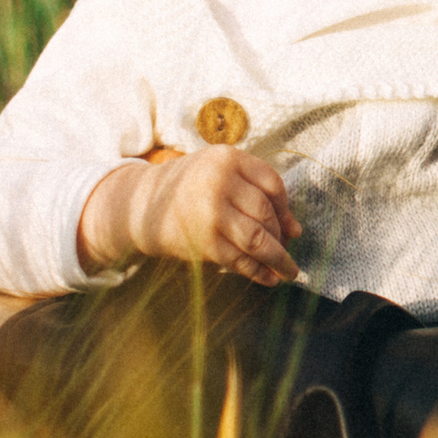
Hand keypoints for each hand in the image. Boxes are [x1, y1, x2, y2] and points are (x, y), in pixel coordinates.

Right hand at [76, 146, 302, 284]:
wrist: (142, 206)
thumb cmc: (192, 187)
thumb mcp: (221, 173)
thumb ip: (256, 191)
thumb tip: (295, 231)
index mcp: (227, 159)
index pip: (271, 183)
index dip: (285, 208)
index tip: (291, 226)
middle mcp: (220, 183)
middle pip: (265, 213)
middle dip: (280, 236)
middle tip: (288, 250)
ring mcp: (211, 213)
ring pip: (257, 239)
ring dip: (278, 259)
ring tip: (290, 272)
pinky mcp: (203, 242)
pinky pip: (238, 259)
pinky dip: (258, 271)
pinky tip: (269, 278)